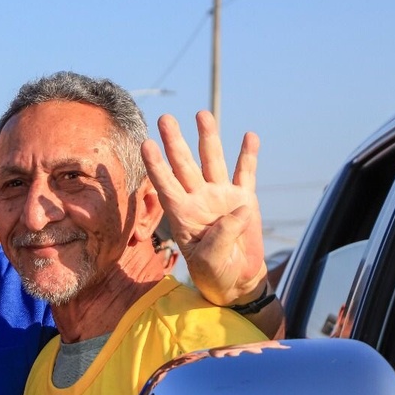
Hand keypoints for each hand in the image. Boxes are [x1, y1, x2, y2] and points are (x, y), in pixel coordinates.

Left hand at [142, 111, 267, 306]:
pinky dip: (248, 155)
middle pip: (184, 164)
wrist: (236, 280)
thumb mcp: (210, 260)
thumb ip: (221, 236)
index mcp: (182, 213)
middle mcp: (198, 199)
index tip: (145, 144)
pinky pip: (246, 173)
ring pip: (212, 161)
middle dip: (175, 141)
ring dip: (208, 137)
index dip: (155, 165)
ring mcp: (221, 196)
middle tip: (164, 118)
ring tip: (201, 113)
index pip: (165, 184)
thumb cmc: (214, 273)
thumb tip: (238, 208)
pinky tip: (249, 136)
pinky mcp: (244, 200)